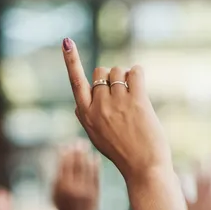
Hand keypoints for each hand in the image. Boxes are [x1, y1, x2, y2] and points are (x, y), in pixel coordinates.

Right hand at [52, 142, 99, 209]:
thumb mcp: (54, 196)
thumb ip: (56, 180)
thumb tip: (59, 161)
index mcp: (60, 188)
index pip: (62, 166)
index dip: (64, 154)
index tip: (66, 145)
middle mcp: (72, 188)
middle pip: (75, 165)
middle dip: (76, 151)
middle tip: (78, 141)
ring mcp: (85, 190)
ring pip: (86, 168)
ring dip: (86, 155)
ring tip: (85, 146)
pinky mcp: (95, 193)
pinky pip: (95, 175)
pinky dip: (95, 165)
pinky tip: (94, 157)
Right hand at [61, 39, 170, 179]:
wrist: (143, 168)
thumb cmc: (122, 153)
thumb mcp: (96, 137)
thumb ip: (87, 118)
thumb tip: (79, 104)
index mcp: (85, 115)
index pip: (75, 82)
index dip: (71, 60)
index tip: (66, 41)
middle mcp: (97, 106)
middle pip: (102, 71)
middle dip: (112, 77)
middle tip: (123, 96)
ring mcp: (116, 102)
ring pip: (119, 71)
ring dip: (127, 77)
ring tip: (133, 98)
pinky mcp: (136, 100)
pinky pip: (135, 72)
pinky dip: (139, 74)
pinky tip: (141, 88)